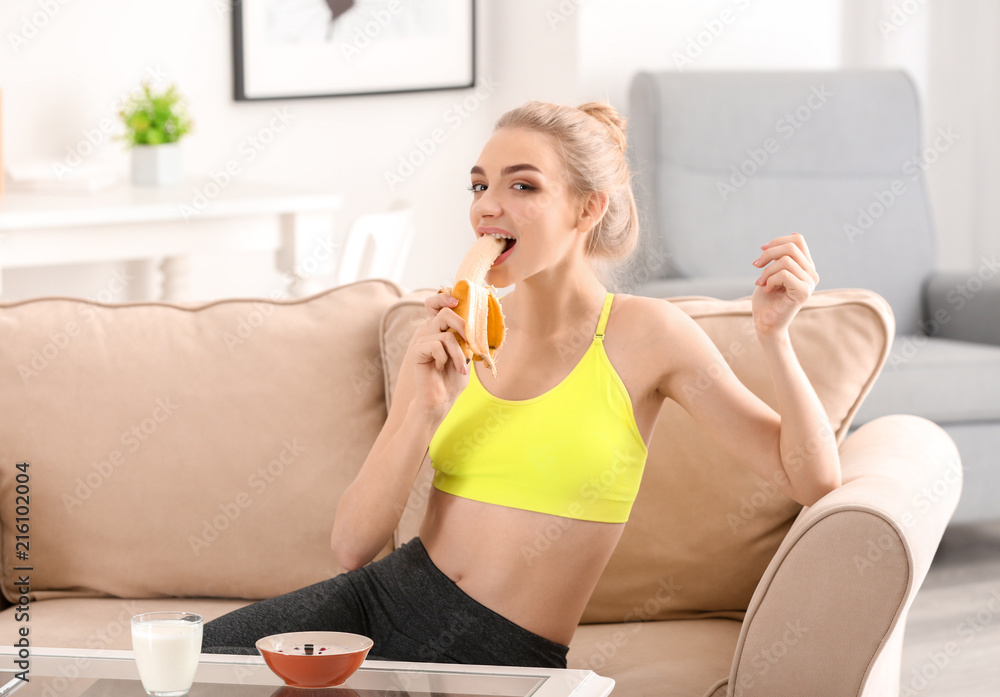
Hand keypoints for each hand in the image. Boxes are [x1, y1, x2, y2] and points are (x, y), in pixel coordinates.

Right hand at [409, 290, 469, 420]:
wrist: (440, 401)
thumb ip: (467, 340)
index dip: (445, 297)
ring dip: (458, 353)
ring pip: (446, 334)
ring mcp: (423, 341)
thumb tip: (476, 324)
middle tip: (469, 342)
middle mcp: (430, 333)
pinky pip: (436, 345)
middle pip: (444, 312)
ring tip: (460, 368)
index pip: (439, 305)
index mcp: (441, 331)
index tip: (457, 302)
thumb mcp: (466, 357)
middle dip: (462, 325)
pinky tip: (441, 368)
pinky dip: (445, 358)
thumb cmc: (453, 380)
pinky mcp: (417, 351)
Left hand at [751, 233, 818, 336]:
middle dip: (769, 253)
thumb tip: (794, 233)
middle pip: (791, 247)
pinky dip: (770, 280)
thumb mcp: (772, 271)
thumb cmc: (766, 299)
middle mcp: (812, 273)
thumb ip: (782, 255)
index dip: (777, 240)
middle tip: (756, 266)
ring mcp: (810, 283)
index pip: (798, 240)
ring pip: (786, 260)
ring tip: (760, 282)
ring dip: (767, 270)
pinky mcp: (804, 292)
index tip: (761, 250)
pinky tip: (767, 290)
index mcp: (805, 266)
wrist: (765, 323)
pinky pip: (784, 274)